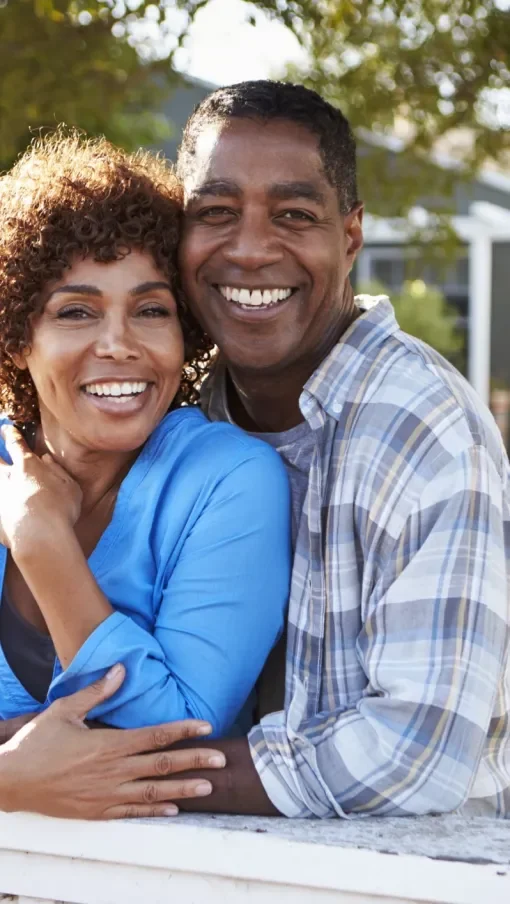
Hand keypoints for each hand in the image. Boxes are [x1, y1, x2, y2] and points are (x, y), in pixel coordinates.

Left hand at [0, 425, 81, 551]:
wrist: (39, 539)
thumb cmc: (60, 510)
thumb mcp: (70, 487)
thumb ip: (58, 471)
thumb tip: (46, 460)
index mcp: (28, 467)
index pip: (16, 444)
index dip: (11, 435)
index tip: (6, 429)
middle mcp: (7, 479)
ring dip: (0, 483)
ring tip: (3, 484)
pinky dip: (1, 512)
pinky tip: (4, 516)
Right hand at [0, 664, 224, 819]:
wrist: (13, 781)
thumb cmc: (37, 744)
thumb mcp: (66, 710)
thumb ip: (97, 692)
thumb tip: (121, 669)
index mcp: (109, 744)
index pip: (155, 736)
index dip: (183, 731)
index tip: (206, 727)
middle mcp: (113, 771)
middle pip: (162, 766)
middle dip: (194, 761)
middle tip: (221, 761)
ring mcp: (106, 794)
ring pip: (153, 792)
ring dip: (183, 788)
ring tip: (208, 787)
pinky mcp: (97, 811)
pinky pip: (133, 812)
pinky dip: (155, 811)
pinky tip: (174, 809)